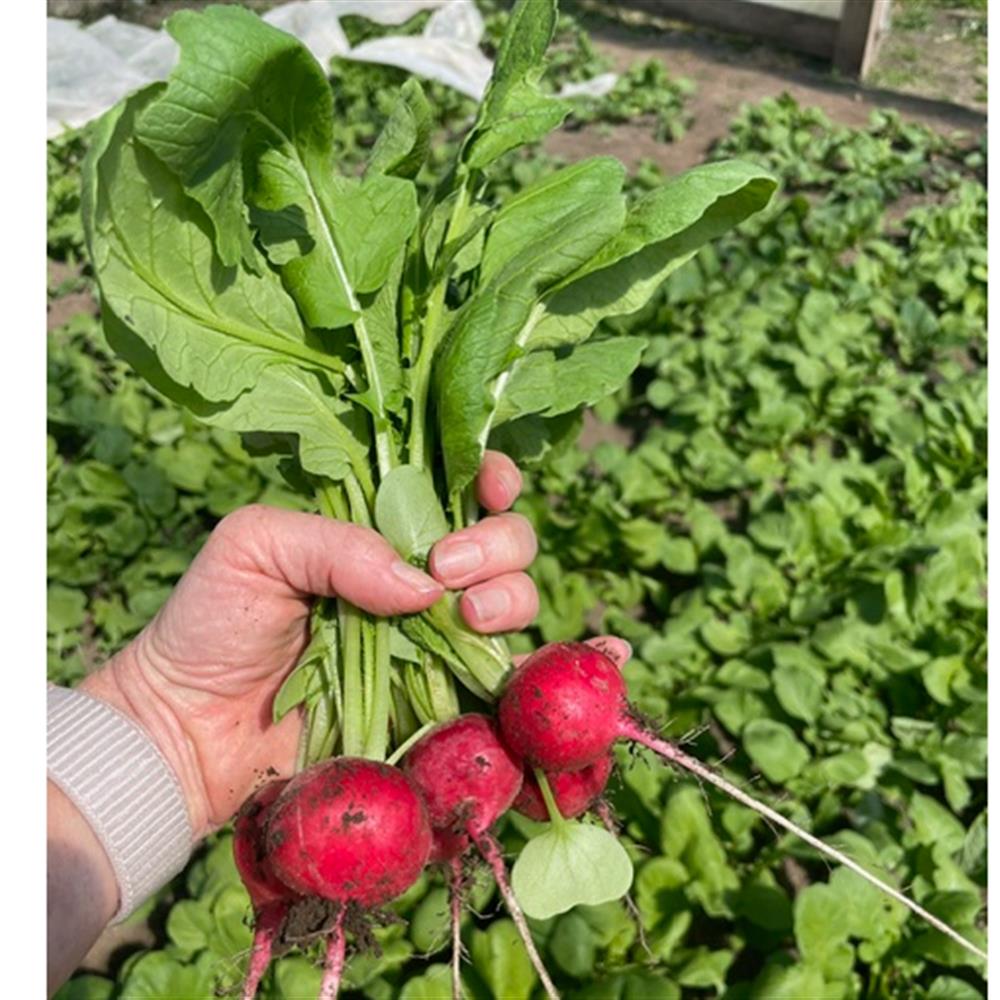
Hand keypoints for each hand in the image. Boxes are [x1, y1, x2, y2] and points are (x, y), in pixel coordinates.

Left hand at [81, 451, 537, 838]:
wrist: (192, 730)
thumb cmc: (211, 623)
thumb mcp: (257, 546)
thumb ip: (337, 544)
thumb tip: (425, 584)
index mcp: (377, 526)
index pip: (454, 486)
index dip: (487, 478)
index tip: (489, 488)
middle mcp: (416, 575)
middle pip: (502, 538)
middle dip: (497, 541)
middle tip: (445, 566)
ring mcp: (431, 636)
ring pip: (514, 598)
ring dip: (509, 595)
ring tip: (467, 614)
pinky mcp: (436, 696)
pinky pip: (495, 672)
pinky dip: (509, 658)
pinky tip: (485, 651)